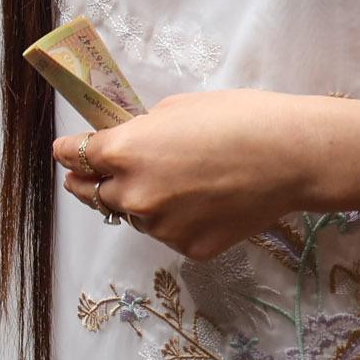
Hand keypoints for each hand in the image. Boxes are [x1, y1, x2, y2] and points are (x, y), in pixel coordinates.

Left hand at [50, 90, 359, 259]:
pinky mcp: (189, 249)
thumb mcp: (173, 110)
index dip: (70, 151)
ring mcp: (161, 228)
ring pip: (133, 216)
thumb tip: (126, 144)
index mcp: (122, 152)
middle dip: (93, 181)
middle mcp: (133, 194)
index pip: (72, 156)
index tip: (69, 152)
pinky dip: (175, 220)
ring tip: (175, 183)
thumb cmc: (236, 119)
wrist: (291, 157)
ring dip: (139, 202)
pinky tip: (203, 202)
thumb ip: (139, 132)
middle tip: (98, 174)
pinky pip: (169, 233)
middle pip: (92, 193)